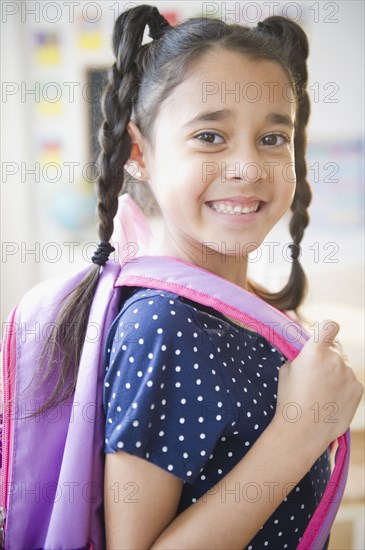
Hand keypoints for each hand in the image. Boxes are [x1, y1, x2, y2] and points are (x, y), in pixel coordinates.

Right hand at [273, 320, 362, 457]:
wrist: (303, 430)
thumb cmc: (290, 398)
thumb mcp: (287, 369)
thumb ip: (302, 354)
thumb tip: (309, 349)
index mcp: (315, 351)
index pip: (330, 326)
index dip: (326, 329)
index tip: (322, 336)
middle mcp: (336, 359)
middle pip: (335, 347)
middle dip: (327, 354)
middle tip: (315, 371)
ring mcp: (349, 374)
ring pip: (343, 364)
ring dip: (335, 371)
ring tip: (321, 390)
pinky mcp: (358, 389)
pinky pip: (351, 379)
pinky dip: (343, 385)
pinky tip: (330, 398)